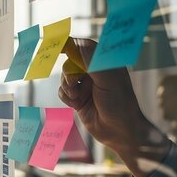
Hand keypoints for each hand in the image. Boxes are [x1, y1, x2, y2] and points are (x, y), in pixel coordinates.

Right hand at [58, 38, 169, 176]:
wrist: (120, 132)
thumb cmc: (119, 103)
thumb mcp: (107, 79)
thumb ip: (91, 61)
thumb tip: (75, 44)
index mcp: (105, 63)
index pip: (84, 47)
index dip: (70, 45)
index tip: (56, 46)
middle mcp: (94, 72)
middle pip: (70, 63)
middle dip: (69, 73)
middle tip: (75, 82)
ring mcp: (85, 86)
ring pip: (64, 78)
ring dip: (68, 87)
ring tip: (78, 97)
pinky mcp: (78, 99)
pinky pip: (62, 91)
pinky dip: (66, 97)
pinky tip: (76, 104)